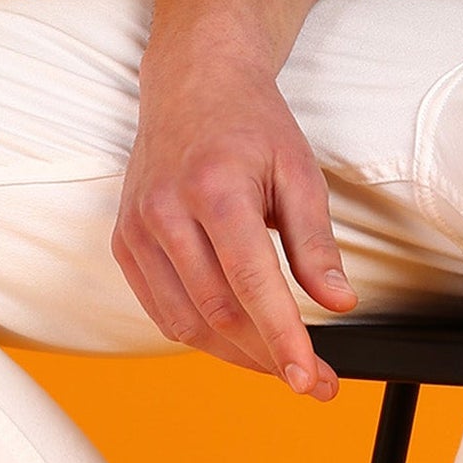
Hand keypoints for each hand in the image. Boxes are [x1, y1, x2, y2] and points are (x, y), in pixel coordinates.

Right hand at [112, 48, 355, 401]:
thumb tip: (339, 302)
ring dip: (235, 355)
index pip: (251, 284)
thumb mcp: (299, 168)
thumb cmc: (252, 122)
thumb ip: (315, 241)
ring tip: (281, 364)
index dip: (282, 338)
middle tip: (314, 381)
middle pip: (217, 313)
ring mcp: (137, 230)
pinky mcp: (123, 243)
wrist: (194, 81)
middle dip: (268, 356)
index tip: (310, 379)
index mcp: (215, 189)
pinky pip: (160, 310)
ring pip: (184, 323)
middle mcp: (166, 213)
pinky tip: (237, 339)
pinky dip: (201, 334)